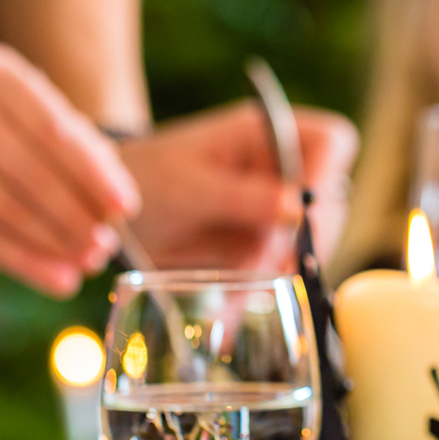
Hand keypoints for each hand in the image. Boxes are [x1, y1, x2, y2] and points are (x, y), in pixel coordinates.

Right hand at [0, 41, 137, 296]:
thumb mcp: (19, 116)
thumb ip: (71, 145)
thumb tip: (117, 202)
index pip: (54, 128)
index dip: (94, 172)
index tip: (125, 207)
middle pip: (32, 170)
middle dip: (77, 215)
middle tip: (106, 246)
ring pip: (8, 207)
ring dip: (55, 242)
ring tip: (87, 263)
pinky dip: (26, 261)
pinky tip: (58, 279)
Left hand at [117, 100, 358, 271]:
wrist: (109, 211)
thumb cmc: (147, 176)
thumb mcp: (192, 186)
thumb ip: (244, 196)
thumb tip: (298, 209)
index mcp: (268, 134)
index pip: (329, 142)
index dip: (327, 175)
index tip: (305, 215)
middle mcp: (282, 169)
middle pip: (328, 202)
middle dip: (305, 239)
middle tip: (276, 265)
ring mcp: (275, 208)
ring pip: (308, 242)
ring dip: (280, 270)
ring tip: (239, 289)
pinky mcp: (262, 243)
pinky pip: (278, 268)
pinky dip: (259, 288)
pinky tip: (231, 305)